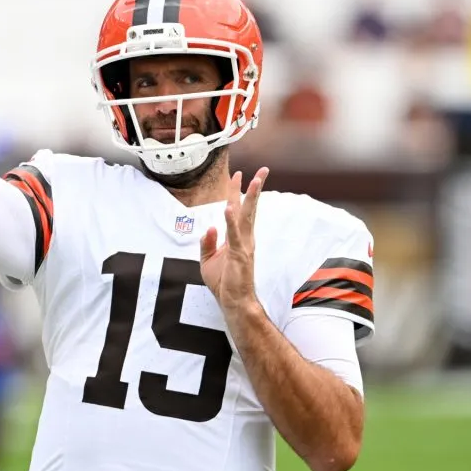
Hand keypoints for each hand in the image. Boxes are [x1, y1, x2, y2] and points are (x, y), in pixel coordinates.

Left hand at [200, 167, 268, 313]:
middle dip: (254, 188)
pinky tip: (229, 207)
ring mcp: (244, 245)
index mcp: (237, 238)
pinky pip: (234, 234)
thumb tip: (210, 227)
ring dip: (250, 197)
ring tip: (253, 180)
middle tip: (263, 170)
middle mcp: (244, 238)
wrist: (232, 301)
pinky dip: (231, 220)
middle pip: (249, 208)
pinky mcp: (239, 254)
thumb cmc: (223, 282)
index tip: (238, 175)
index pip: (238, 210)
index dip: (237, 192)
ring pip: (246, 216)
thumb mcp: (207, 260)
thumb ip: (207, 243)